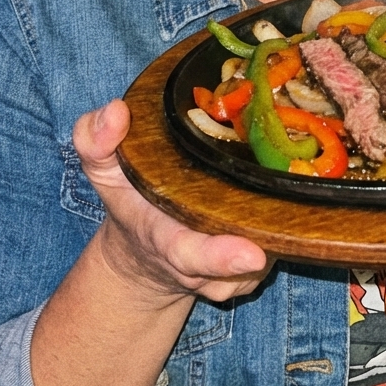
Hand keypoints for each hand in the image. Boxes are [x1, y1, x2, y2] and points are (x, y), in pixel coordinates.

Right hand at [73, 99, 269, 304]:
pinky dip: (288, 228)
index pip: (190, 254)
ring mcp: (233, 274)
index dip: (218, 256)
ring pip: (267, 255)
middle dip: (258, 251)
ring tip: (286, 189)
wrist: (145, 255)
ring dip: (278, 232)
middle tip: (280, 232)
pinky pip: (282, 250)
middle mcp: (202, 266)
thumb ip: (95, 139)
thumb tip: (115, 110)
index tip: (250, 255)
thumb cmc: (131, 199)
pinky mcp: (259, 271)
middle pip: (236, 267)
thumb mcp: (103, 167)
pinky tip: (290, 197)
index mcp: (164, 239)